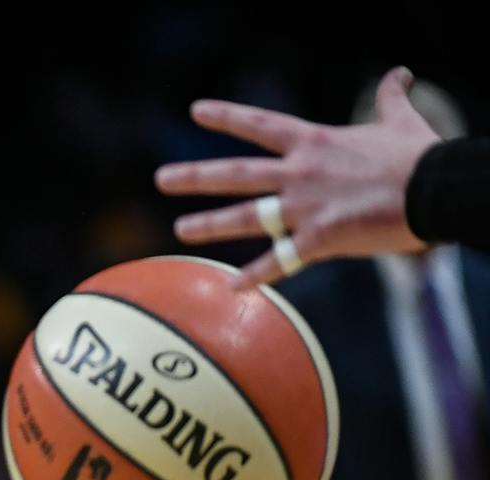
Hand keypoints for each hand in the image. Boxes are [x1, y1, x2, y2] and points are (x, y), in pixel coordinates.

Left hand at [156, 67, 441, 288]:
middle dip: (195, 176)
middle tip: (160, 178)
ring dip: (209, 225)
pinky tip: (230, 290)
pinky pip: (278, 262)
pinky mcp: (318, 239)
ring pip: (244, 217)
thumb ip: (389, 99)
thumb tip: (401, 74)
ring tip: (179, 230)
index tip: (195, 112)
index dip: (227, 117)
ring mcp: (304, 207)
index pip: (260, 125)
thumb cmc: (418, 156)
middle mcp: (299, 173)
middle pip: (235, 173)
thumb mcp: (400, 121)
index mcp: (314, 143)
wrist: (435, 189)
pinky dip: (254, 277)